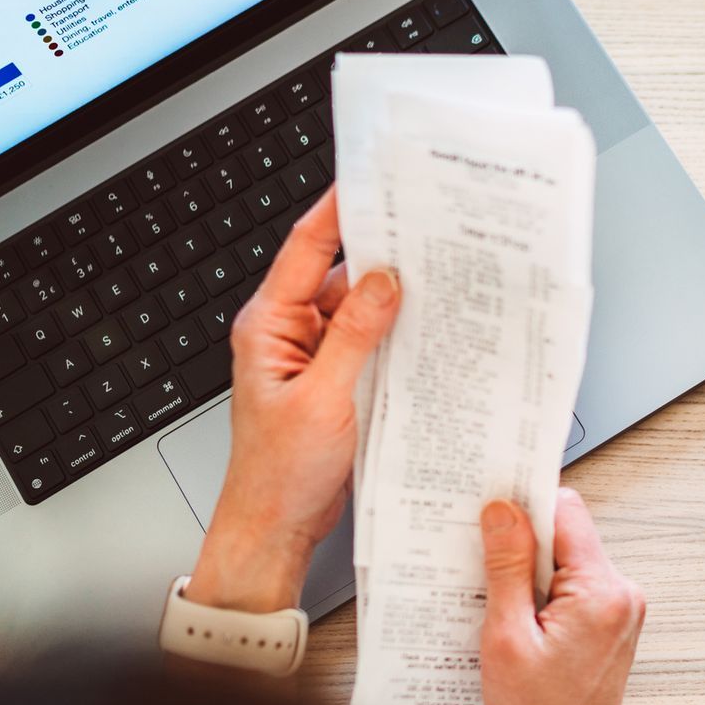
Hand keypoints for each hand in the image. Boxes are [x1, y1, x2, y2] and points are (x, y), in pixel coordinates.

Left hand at [188, 189, 399, 612]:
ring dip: (391, 298)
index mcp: (268, 325)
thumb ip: (355, 335)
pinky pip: (367, 342)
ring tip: (435, 279)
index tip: (369, 178)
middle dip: (379, 251)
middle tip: (423, 226)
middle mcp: (288, 332)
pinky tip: (422, 332)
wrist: (274, 526)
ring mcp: (312, 356)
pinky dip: (393, 335)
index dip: (338, 210)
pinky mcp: (334, 380)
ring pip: (357, 308)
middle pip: (337, 272)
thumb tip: (382, 281)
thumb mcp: (325, 399)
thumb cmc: (281, 473)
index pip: (305, 248)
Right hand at [479, 490, 644, 704]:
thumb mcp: (507, 637)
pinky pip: (574, 587)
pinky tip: (517, 622)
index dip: (524, 505)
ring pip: (568, 560)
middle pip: (567, 534)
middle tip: (483, 568)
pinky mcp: (612, 624)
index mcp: (602, 592)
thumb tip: (503, 512)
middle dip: (523, 545)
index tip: (491, 508)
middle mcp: (622, 595)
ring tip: (501, 609)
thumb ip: (507, 568)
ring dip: (531, 573)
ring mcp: (621, 610)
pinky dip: (543, 594)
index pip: (565, 511)